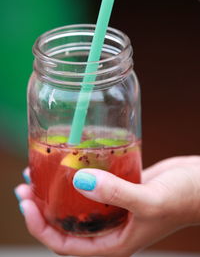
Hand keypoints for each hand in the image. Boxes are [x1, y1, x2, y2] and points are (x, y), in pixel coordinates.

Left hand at [14, 156, 199, 256]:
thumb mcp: (150, 201)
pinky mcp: (118, 188)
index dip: (41, 227)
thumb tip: (80, 181)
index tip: (26, 204)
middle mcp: (110, 226)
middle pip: (66, 222)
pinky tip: (69, 162)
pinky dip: (76, 176)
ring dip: (56, 191)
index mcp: (113, 241)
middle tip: (24, 187)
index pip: (66, 243)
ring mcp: (113, 207)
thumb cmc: (184, 199)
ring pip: (76, 202)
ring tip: (37, 173)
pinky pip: (91, 185)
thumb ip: (116, 193)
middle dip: (41, 208)